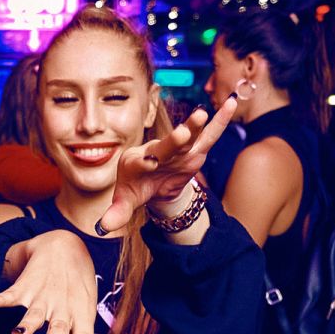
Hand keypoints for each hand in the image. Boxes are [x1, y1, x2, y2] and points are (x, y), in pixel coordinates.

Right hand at [0, 229, 97, 333]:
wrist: (65, 246)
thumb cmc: (78, 284)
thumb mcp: (86, 307)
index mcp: (81, 314)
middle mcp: (63, 308)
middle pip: (59, 329)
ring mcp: (44, 297)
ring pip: (36, 314)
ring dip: (27, 325)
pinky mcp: (26, 286)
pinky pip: (11, 294)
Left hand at [95, 84, 241, 235]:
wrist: (152, 178)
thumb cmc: (136, 187)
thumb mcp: (126, 201)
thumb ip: (117, 213)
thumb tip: (102, 229)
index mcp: (138, 162)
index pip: (142, 162)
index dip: (145, 162)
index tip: (148, 161)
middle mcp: (158, 152)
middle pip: (167, 146)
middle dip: (174, 140)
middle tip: (182, 132)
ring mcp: (179, 150)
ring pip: (188, 138)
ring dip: (195, 126)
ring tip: (202, 114)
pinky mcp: (196, 151)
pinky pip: (209, 135)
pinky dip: (220, 121)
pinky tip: (231, 104)